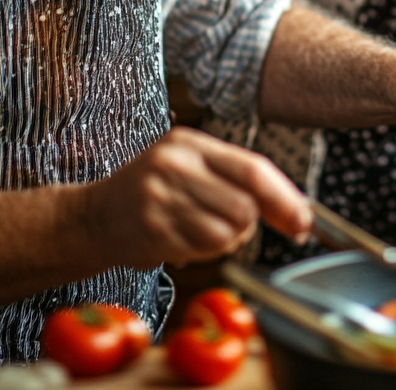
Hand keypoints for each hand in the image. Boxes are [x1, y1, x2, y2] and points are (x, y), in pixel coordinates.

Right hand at [79, 127, 311, 268]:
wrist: (91, 217)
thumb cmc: (150, 192)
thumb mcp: (187, 165)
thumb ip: (233, 177)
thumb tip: (293, 208)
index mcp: (190, 143)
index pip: (253, 168)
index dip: (285, 198)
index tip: (304, 221)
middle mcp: (175, 164)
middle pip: (245, 205)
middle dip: (251, 224)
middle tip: (232, 226)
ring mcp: (161, 197)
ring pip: (229, 231)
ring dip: (227, 240)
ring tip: (201, 231)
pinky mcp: (153, 230)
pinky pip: (205, 249)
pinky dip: (205, 252)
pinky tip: (184, 241)